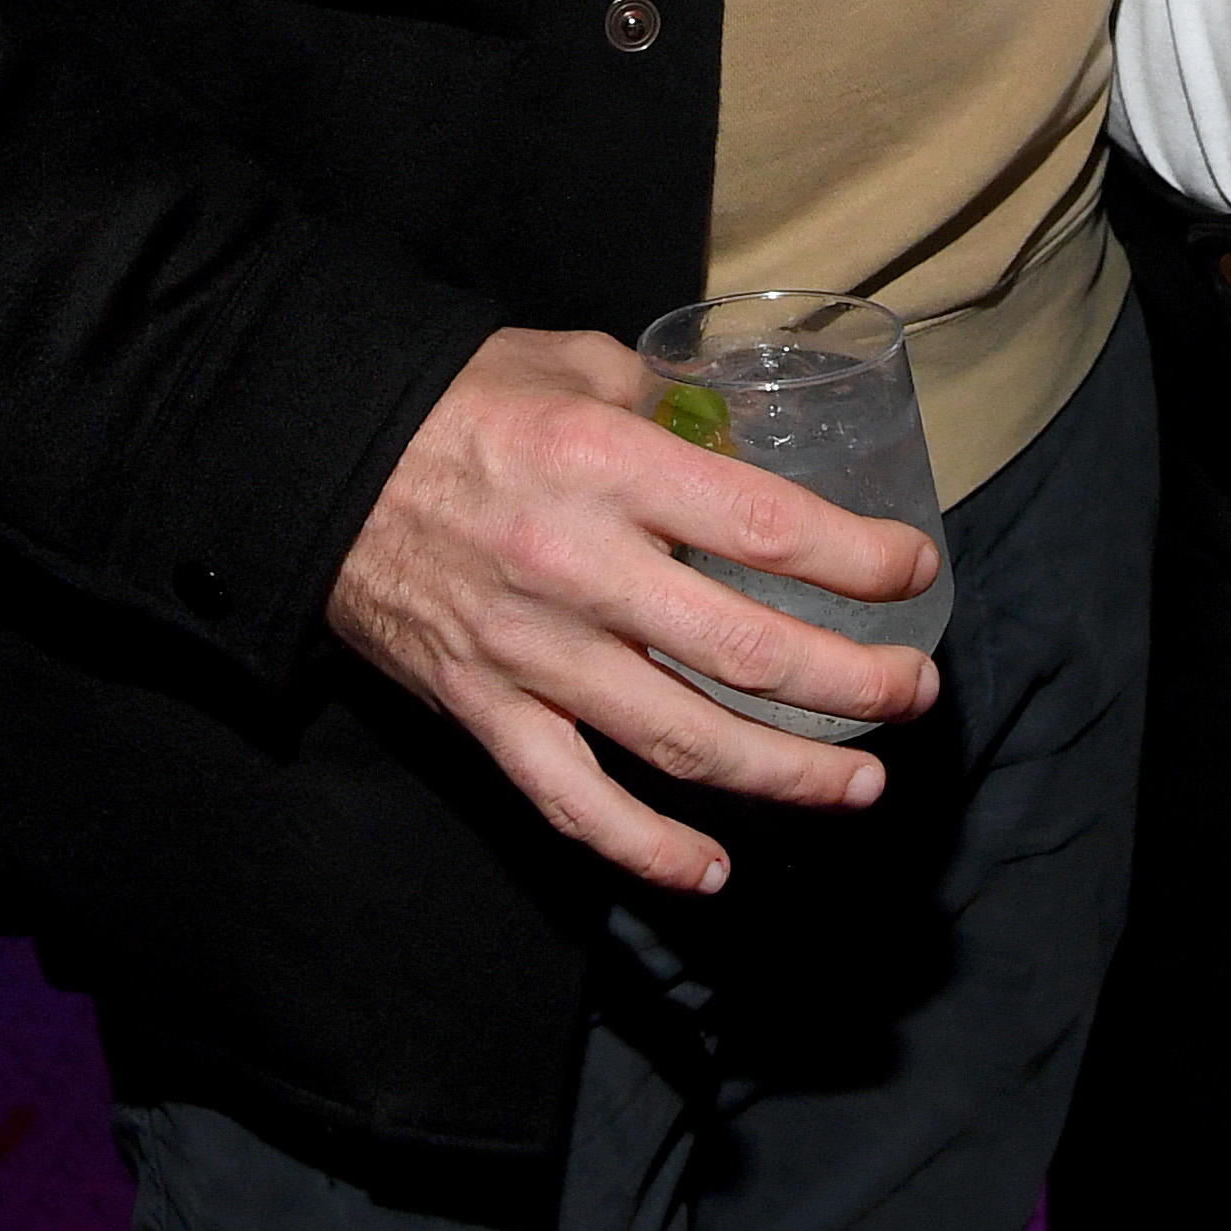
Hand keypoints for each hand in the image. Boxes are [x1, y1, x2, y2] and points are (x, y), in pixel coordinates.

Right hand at [326, 324, 942, 898]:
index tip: (914, 571)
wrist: (316, 461)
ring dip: (784, 774)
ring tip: (858, 783)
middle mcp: (580, 569)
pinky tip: (711, 869)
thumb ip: (665, 403)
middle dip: (851, 684)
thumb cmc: (455, 402)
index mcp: (608, 467)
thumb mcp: (571, 360)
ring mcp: (532, 654)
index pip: (764, 528)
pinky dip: (646, 849)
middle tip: (913, 694)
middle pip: (745, 653)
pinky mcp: (485, 712)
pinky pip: (574, 802)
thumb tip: (744, 441)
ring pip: (680, 743)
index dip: (856, 561)